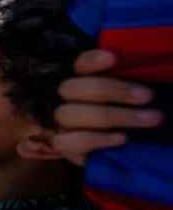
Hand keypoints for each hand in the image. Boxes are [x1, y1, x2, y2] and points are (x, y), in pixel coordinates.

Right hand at [52, 50, 163, 165]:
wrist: (125, 151)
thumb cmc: (133, 115)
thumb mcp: (135, 96)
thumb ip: (133, 83)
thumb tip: (147, 66)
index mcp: (81, 81)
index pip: (79, 65)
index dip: (92, 61)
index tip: (113, 58)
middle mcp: (65, 100)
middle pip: (72, 88)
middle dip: (112, 90)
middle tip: (147, 96)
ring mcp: (60, 123)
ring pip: (70, 114)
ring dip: (113, 116)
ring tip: (149, 119)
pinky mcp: (64, 146)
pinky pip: (67, 141)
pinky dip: (96, 139)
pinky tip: (121, 138)